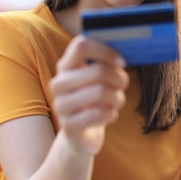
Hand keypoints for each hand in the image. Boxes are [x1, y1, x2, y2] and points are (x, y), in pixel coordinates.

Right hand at [49, 35, 128, 154]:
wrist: (82, 134)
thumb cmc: (96, 100)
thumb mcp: (99, 79)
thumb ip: (107, 64)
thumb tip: (122, 55)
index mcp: (66, 66)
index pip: (81, 46)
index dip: (106, 51)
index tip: (121, 61)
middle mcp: (58, 83)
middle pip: (98, 70)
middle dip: (119, 79)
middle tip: (121, 86)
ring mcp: (60, 105)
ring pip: (101, 92)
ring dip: (118, 98)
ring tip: (116, 101)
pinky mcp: (68, 125)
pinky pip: (101, 114)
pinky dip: (112, 114)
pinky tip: (109, 115)